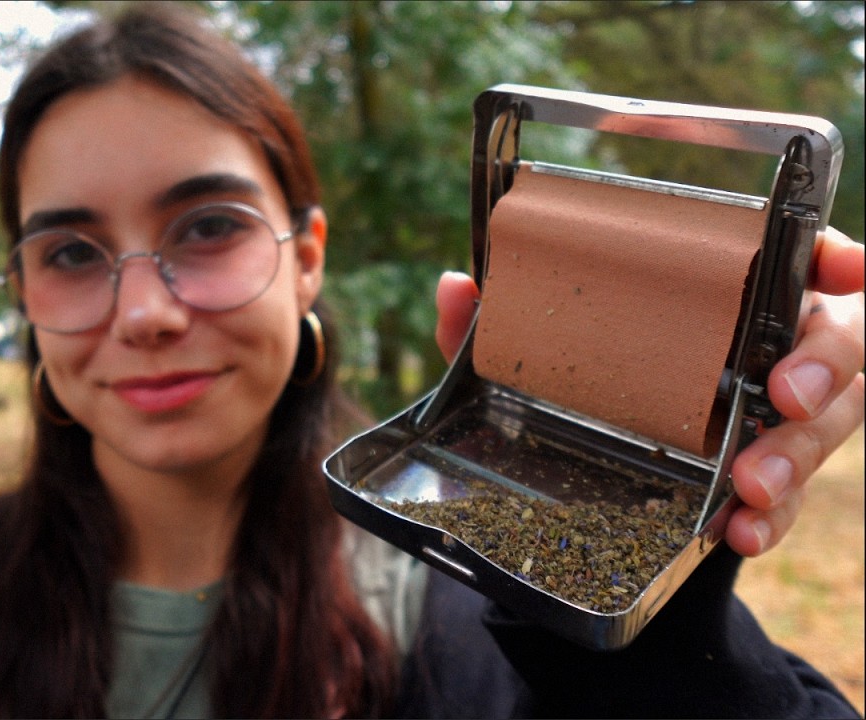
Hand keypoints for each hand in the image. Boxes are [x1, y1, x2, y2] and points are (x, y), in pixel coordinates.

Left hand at [433, 228, 864, 556]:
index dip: (836, 257)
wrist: (608, 474)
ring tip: (750, 484)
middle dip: (824, 366)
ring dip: (794, 455)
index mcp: (733, 295)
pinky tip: (740, 532)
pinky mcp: (772, 482)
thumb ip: (502, 321)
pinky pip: (790, 504)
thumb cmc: (595, 379)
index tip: (849, 267)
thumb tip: (458, 287)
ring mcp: (782, 418)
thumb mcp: (542, 350)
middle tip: (787, 392)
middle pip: (835, 343)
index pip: (804, 259)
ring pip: (827, 427)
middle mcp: (774, 347)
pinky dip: (768, 521)